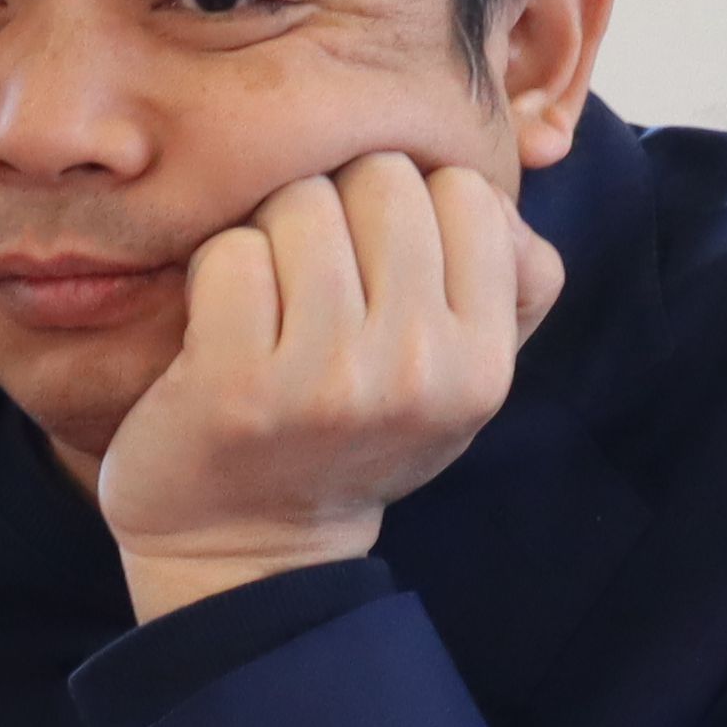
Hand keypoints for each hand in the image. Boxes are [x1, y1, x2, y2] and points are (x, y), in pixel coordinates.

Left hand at [96, 153, 566, 619]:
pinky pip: (231, 251)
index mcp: (482, 366)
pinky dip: (215, 271)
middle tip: (318, 273)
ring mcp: (326, 380)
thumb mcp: (460, 377)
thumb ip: (510, 279)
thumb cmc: (356, 435)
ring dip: (272, 232)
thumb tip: (503, 178)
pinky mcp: (236, 384)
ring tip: (271, 297)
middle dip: (342, 203)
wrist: (247, 548)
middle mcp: (417, 372)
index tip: (383, 257)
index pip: (468, 194)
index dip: (417, 203)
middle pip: (383, 179)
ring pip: (302, 202)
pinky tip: (223, 321)